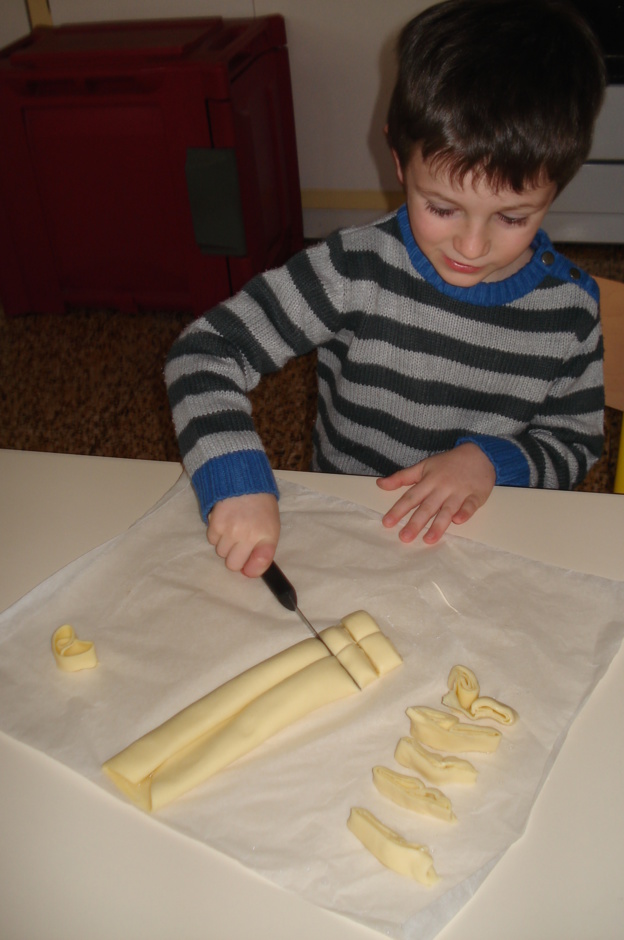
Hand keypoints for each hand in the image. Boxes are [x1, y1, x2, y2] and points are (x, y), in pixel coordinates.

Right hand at [207, 493, 279, 576]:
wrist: (244, 481)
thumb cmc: (261, 507)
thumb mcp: (271, 528)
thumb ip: (263, 552)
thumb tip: (249, 573)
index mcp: (267, 537)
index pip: (259, 565)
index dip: (252, 568)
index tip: (249, 566)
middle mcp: (249, 536)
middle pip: (233, 564)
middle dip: (235, 557)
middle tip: (239, 543)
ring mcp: (231, 530)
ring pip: (221, 552)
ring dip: (225, 544)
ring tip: (233, 527)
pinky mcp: (215, 524)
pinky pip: (211, 540)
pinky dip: (216, 534)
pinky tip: (224, 521)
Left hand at [376, 443, 495, 544]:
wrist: (479, 454)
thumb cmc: (448, 463)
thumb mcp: (423, 466)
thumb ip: (402, 477)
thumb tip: (380, 484)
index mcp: (428, 481)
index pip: (411, 497)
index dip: (398, 510)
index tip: (387, 523)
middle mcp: (442, 488)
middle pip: (427, 507)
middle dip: (415, 523)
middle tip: (404, 538)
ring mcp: (459, 492)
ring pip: (447, 510)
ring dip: (438, 525)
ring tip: (428, 540)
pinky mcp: (476, 496)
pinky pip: (470, 505)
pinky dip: (465, 512)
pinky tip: (458, 521)